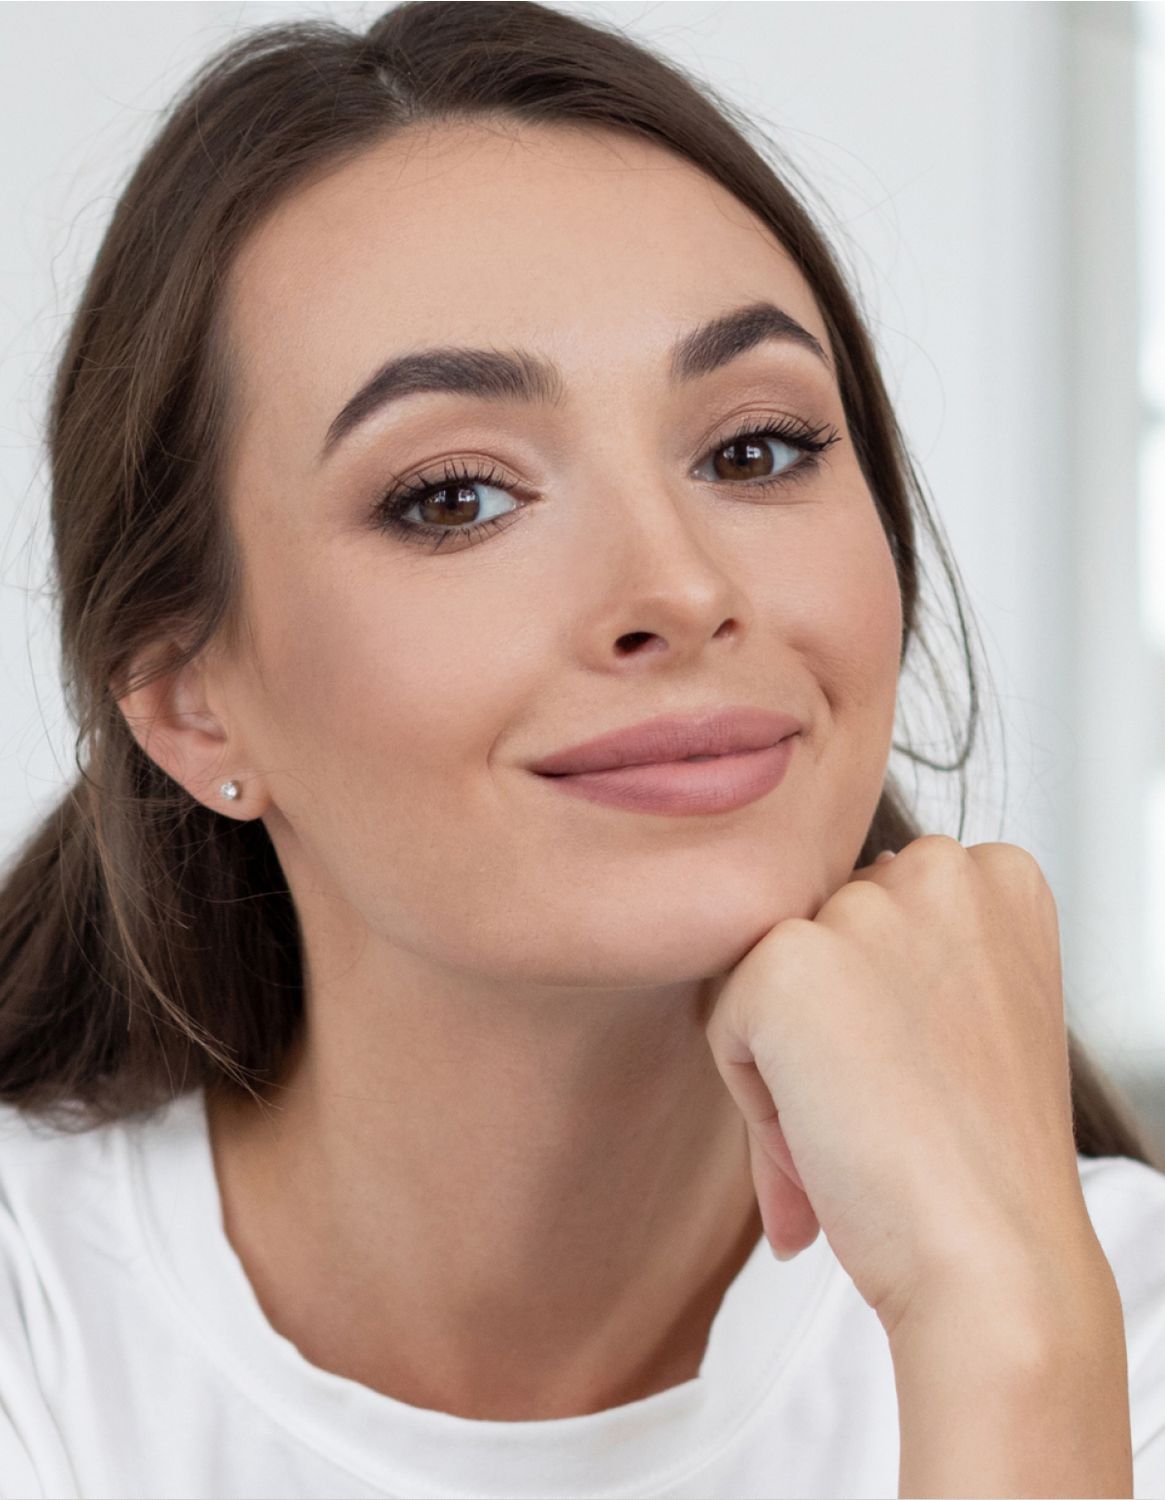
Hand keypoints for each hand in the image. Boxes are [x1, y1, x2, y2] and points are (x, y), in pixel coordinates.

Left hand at [702, 834, 1098, 1341]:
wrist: (993, 1262)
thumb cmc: (982, 1163)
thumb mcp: (967, 1019)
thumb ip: (896, 959)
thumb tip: (782, 957)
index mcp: (994, 878)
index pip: (875, 915)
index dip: (880, 1011)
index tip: (924, 1076)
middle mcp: (938, 868)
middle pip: (818, 938)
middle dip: (828, 1032)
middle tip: (888, 1115)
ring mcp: (863, 907)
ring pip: (768, 979)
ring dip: (791, 1065)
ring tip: (858, 1132)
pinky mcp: (787, 958)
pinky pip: (728, 1022)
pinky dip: (758, 1098)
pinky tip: (828, 1138)